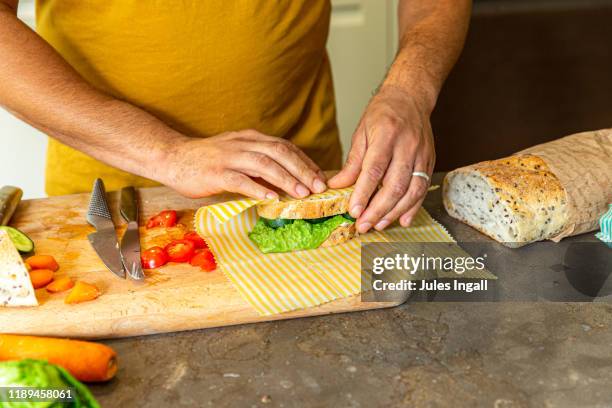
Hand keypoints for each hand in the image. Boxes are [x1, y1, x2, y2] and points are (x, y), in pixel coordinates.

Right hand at [162, 130, 326, 198]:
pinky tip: (271, 197)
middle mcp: (243, 144)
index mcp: (251, 138)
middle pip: (279, 152)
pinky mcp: (215, 172)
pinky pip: (239, 179)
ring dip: (285, 179)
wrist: (172, 157)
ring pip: (263, 164)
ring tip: (301, 193)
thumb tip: (286, 180)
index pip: (284, 146)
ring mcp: (228, 157)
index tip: (320, 177)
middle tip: (318, 186)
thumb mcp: (237, 155)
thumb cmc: (207, 160)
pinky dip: (257, 188)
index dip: (304, 161)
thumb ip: (259, 164)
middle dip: (302, 169)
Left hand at [328, 85, 435, 232]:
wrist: (410, 97)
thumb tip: (337, 186)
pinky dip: (413, 207)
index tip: (354, 211)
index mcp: (386, 136)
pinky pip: (422, 189)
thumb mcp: (361, 133)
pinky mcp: (430, 161)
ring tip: (379, 225)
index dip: (364, 193)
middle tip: (364, 225)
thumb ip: (352, 163)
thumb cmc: (383, 114)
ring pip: (411, 191)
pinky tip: (403, 219)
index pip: (374, 170)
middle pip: (394, 185)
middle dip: (378, 209)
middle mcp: (407, 146)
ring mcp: (421, 155)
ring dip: (395, 212)